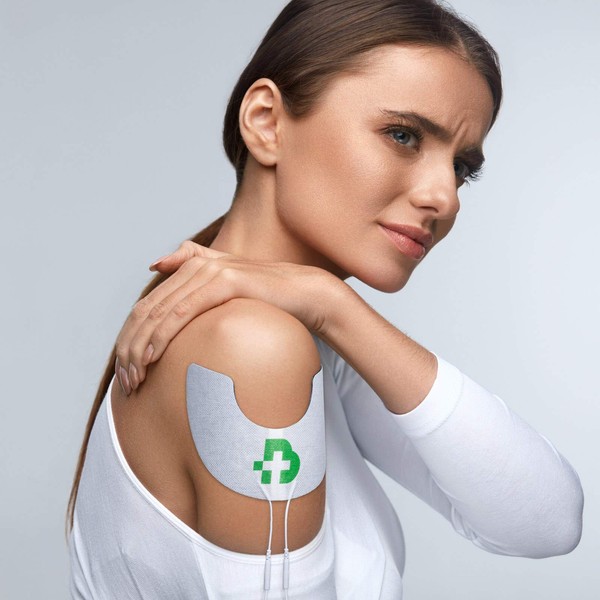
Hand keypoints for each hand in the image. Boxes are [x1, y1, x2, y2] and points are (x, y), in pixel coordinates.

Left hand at [114, 240, 340, 394]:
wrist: (305, 294)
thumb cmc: (267, 300)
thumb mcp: (227, 287)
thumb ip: (194, 269)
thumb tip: (156, 263)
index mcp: (191, 267)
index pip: (147, 305)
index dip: (131, 337)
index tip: (127, 370)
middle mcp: (196, 264)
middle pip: (146, 310)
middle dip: (130, 348)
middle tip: (127, 381)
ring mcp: (210, 271)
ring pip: (160, 313)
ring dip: (141, 349)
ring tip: (136, 377)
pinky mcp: (225, 282)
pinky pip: (183, 312)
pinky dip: (163, 335)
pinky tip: (153, 357)